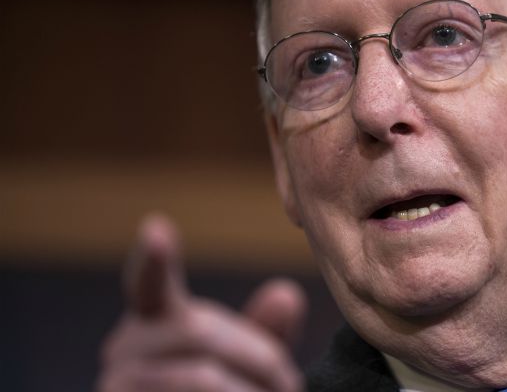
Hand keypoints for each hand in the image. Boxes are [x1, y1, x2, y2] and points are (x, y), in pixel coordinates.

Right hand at [97, 215, 305, 391]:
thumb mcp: (242, 365)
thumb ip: (261, 333)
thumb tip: (287, 293)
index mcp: (154, 320)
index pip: (149, 284)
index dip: (153, 260)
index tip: (156, 227)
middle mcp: (124, 349)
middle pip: (202, 333)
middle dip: (261, 358)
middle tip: (291, 385)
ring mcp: (117, 385)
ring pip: (201, 378)